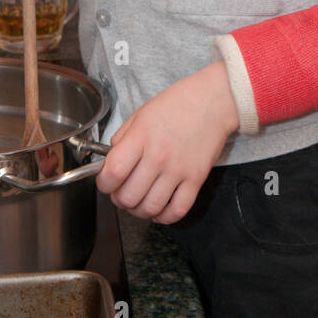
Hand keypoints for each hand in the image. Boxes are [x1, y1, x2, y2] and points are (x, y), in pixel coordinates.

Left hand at [95, 61, 238, 224]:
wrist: (213, 101)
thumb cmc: (177, 104)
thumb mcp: (141, 113)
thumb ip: (122, 138)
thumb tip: (111, 161)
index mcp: (141, 137)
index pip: (113, 173)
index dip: (103, 183)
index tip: (105, 182)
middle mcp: (158, 156)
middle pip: (128, 197)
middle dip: (119, 199)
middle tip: (121, 192)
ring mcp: (178, 170)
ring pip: (150, 208)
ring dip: (139, 211)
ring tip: (138, 201)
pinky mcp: (196, 179)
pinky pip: (177, 211)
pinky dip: (164, 217)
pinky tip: (159, 209)